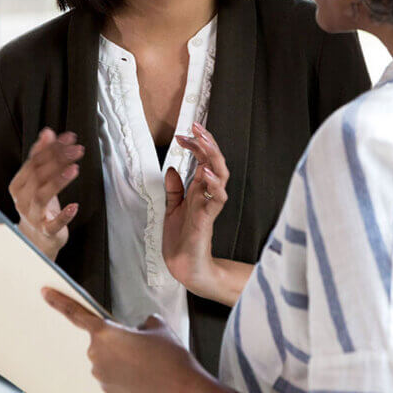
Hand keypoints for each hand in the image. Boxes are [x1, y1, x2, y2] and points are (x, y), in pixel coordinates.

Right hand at [9, 128, 83, 260]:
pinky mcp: (46, 231)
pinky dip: (63, 216)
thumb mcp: (39, 179)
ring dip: (58, 182)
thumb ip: (42, 155)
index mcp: (19, 185)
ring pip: (41, 196)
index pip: (33, 162)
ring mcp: (33, 216)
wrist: (36, 238)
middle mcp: (23, 200)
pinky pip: (52, 224)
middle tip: (76, 150)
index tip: (68, 138)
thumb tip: (48, 132)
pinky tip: (74, 207)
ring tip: (73, 169)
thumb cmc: (39, 204)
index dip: (51, 148)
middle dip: (57, 160)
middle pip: (38, 176)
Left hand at [42, 289, 200, 392]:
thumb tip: (139, 328)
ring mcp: (100, 375)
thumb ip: (142, 322)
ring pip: (106, 358)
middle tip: (142, 345)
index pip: (76, 314)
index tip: (44, 292)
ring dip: (120, 357)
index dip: (58, 302)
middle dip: (116, 339)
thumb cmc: (169, 356)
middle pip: (100, 339)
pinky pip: (110, 374)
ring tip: (146, 363)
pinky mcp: (107, 391)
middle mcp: (97, 355)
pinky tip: (142, 375)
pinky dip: (123, 373)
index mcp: (106, 333)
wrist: (180, 390)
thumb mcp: (158, 327)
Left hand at [163, 123, 228, 294]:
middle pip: (214, 162)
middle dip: (207, 143)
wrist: (183, 265)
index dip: (195, 145)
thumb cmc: (181, 237)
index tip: (181, 134)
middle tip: (196, 127)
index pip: (202, 160)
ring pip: (221, 175)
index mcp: (199, 189)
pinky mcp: (208, 218)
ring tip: (204, 142)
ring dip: (213, 158)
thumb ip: (174, 189)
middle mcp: (207, 193)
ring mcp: (210, 204)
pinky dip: (214, 184)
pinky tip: (205, 173)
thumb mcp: (172, 208)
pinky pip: (217, 199)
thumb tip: (172, 169)